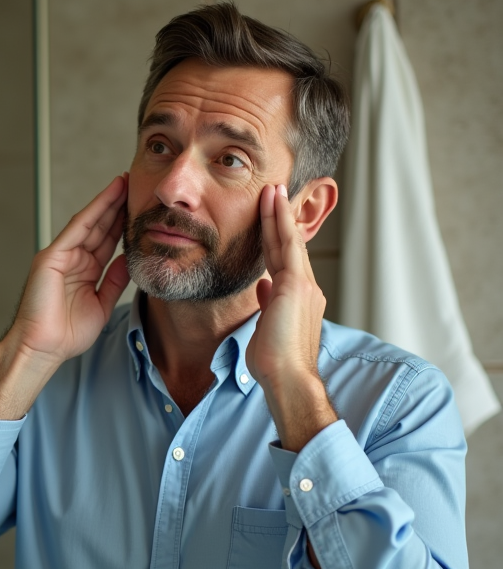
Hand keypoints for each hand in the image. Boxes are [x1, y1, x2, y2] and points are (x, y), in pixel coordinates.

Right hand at [0, 174, 129, 419]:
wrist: (44, 348)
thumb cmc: (67, 334)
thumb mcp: (102, 304)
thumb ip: (115, 281)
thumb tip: (129, 260)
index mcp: (84, 271)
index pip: (107, 241)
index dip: (123, 224)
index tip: (141, 208)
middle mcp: (72, 259)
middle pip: (100, 227)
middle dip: (117, 206)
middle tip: (136, 185)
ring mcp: (61, 256)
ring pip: (89, 223)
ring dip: (107, 202)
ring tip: (124, 183)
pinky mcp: (51, 256)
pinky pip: (76, 230)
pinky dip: (93, 212)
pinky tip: (108, 197)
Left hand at [246, 183, 335, 451]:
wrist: (288, 379)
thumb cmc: (276, 361)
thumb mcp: (267, 326)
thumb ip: (268, 303)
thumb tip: (262, 287)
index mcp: (300, 298)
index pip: (286, 260)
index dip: (279, 236)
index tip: (272, 217)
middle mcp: (307, 288)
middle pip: (290, 245)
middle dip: (281, 218)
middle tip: (274, 191)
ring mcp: (303, 286)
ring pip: (289, 241)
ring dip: (279, 214)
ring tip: (272, 190)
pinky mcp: (295, 287)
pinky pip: (287, 247)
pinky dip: (280, 224)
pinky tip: (272, 206)